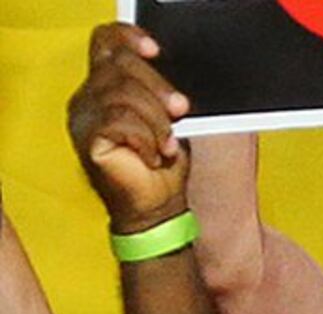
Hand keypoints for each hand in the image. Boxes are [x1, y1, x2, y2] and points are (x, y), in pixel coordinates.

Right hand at [67, 24, 189, 231]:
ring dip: (157, 121)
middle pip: (120, 66)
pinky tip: (154, 155)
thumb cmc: (163, 162)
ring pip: (123, 95)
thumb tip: (169, 68)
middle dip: (158, 88)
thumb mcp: (168, 117)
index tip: (156, 50)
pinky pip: (120, 122)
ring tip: (166, 145)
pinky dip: (147, 139)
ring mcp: (83, 118)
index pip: (106, 43)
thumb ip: (159, 90)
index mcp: (105, 85)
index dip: (128, 39)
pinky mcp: (88, 140)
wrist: (158, 207)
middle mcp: (88, 97)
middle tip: (180, 110)